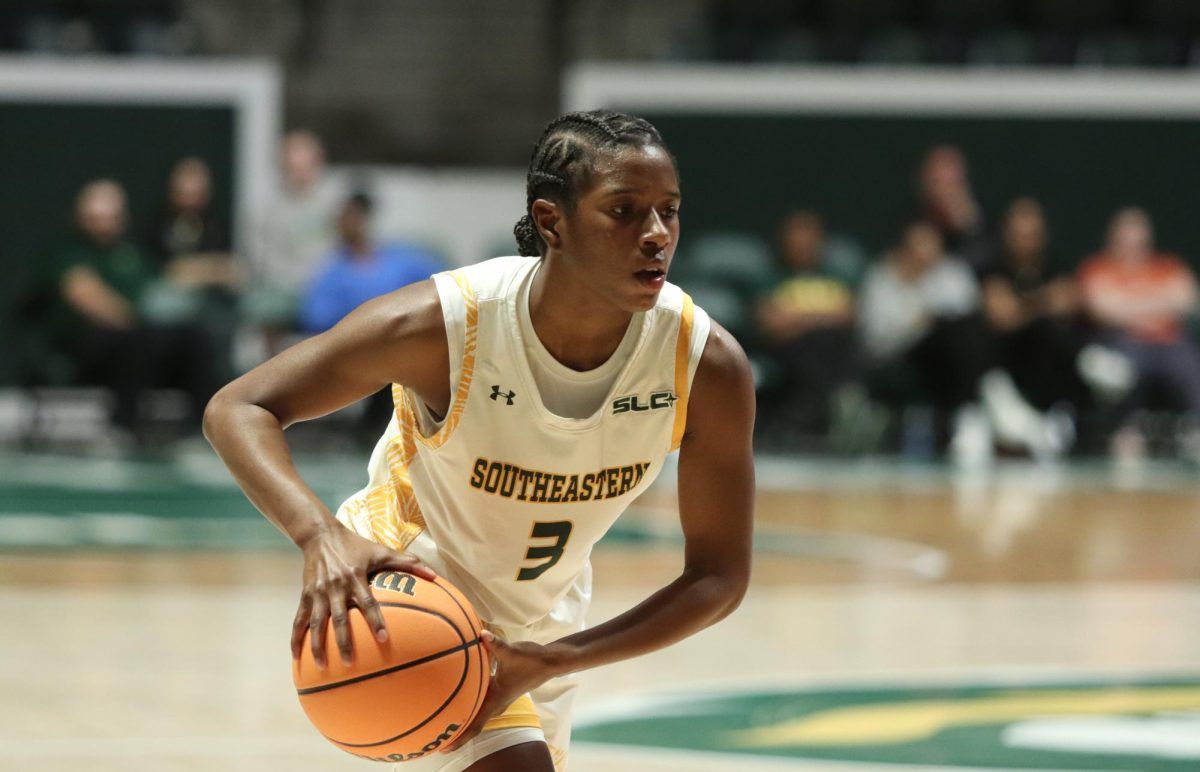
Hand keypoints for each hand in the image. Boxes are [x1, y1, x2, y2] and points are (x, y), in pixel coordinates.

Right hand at [291, 525, 436, 668]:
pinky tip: (296, 657)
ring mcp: (318, 592)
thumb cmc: (356, 545)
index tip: (384, 638)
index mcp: (356, 577)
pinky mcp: (306, 595)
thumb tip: (436, 575)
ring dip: (317, 645)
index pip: (367, 602)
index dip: (375, 620)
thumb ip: (409, 562)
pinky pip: (299, 620)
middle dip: (343, 641)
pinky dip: (296, 638)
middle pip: (339, 618)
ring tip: (321, 667)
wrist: (320, 535)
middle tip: (349, 662)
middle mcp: (336, 586)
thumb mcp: (381, 550)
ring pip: (316, 623)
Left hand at [442, 631, 562, 752]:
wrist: (548, 663)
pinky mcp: (499, 693)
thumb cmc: (531, 659)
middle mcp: (496, 704)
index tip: (444, 747)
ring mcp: (498, 700)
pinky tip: (459, 703)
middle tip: (433, 740)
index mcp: (496, 699)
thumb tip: (481, 634)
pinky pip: (480, 706)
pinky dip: (469, 709)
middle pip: (472, 724)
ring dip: (462, 721)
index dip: (460, 738)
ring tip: (442, 726)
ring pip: (476, 715)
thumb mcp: (512, 652)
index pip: (475, 725)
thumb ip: (495, 645)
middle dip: (455, 733)